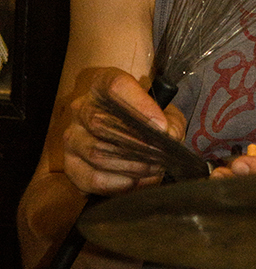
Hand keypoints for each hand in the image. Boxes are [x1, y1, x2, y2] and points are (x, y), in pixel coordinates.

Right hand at [62, 67, 185, 195]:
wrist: (126, 136)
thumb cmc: (147, 121)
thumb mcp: (165, 115)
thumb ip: (171, 123)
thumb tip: (169, 136)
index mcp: (103, 84)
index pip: (116, 86)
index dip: (140, 106)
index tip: (161, 126)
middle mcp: (82, 107)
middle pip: (101, 123)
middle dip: (136, 144)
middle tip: (159, 155)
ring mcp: (73, 137)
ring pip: (96, 153)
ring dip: (130, 166)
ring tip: (152, 170)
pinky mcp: (71, 165)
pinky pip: (91, 178)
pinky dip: (117, 184)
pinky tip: (136, 182)